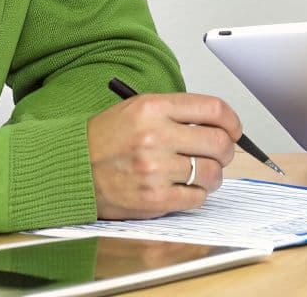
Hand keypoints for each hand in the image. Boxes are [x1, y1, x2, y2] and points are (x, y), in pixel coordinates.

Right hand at [87, 92, 239, 218]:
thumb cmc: (104, 140)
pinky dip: (196, 194)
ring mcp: (155, 169)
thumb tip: (219, 125)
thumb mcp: (137, 110)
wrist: (72, 168)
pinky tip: (184, 187)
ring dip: (212, 175)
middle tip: (220, 154)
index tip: (234, 129)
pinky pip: (196, 197)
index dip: (232, 121)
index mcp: (153, 108)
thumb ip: (177, 113)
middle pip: (219, 143)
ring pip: (211, 173)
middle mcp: (155, 136)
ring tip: (199, 173)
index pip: (213, 110)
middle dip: (226, 150)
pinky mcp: (154, 198)